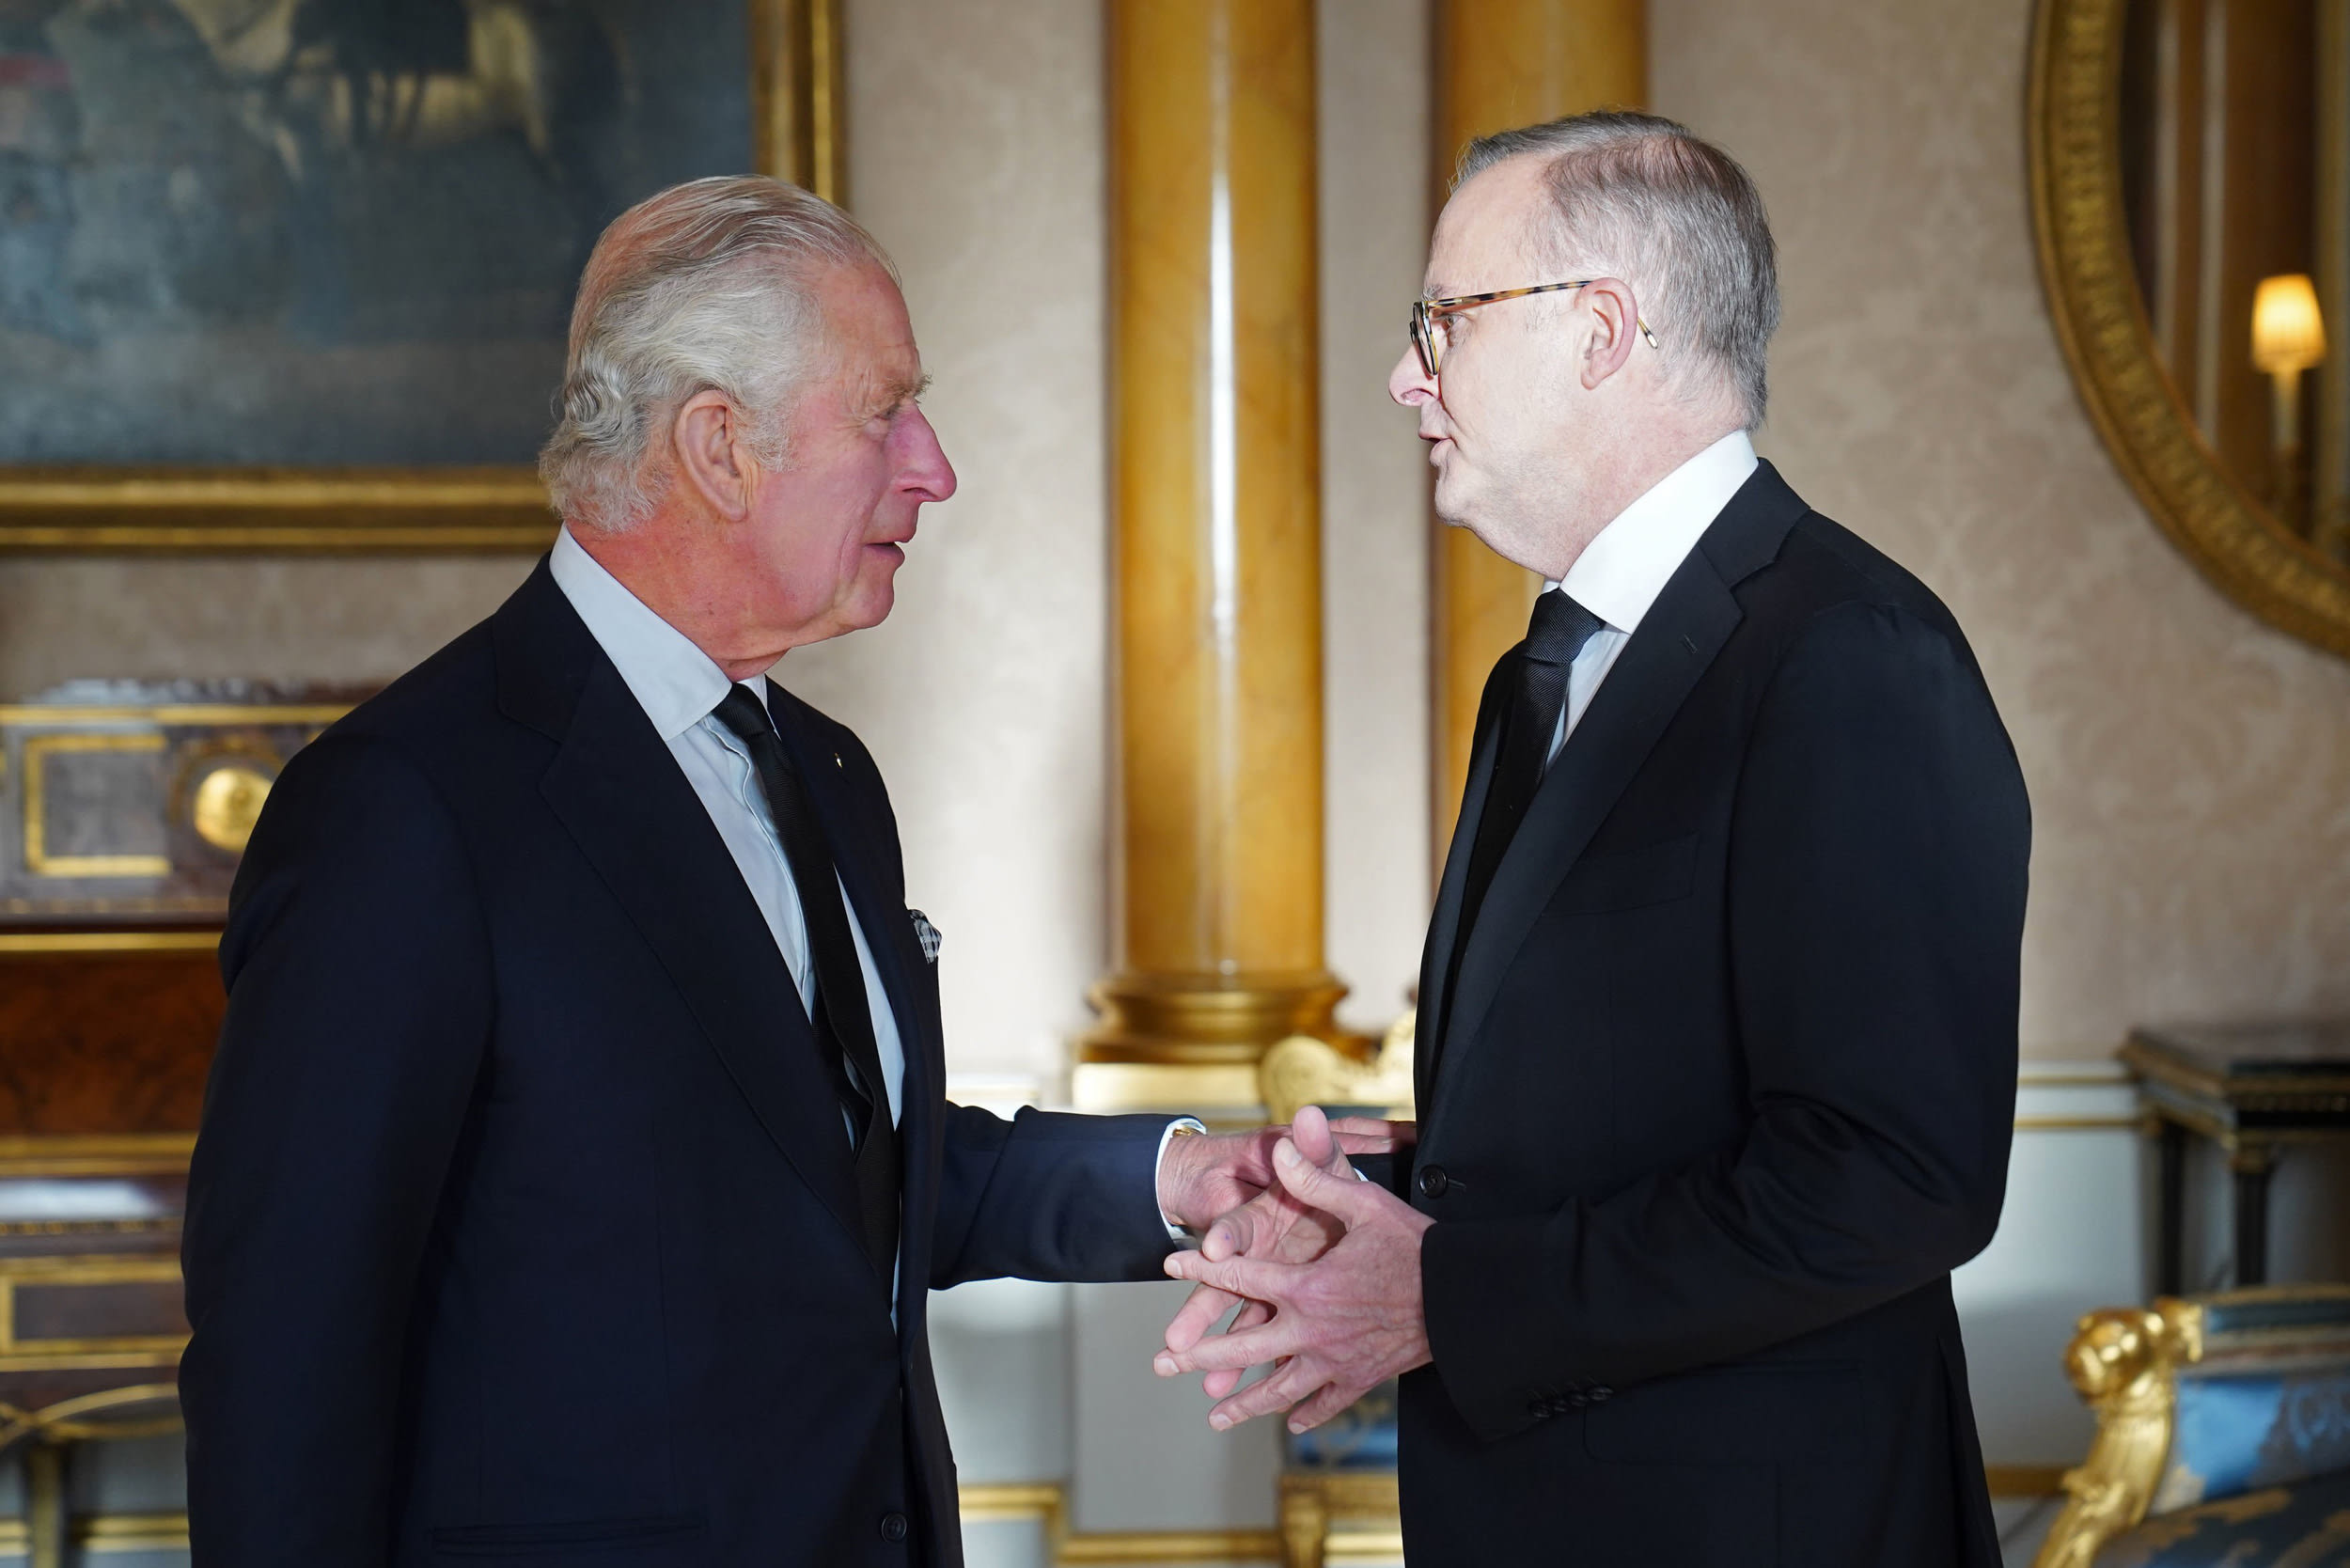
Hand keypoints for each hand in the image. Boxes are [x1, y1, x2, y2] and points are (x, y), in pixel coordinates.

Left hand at [1154, 1125, 1434, 1434]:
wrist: (1463, 1299)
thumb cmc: (1415, 1245)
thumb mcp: (1364, 1202)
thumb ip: (1317, 1176)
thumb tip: (1285, 1140)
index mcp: (1306, 1285)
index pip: (1240, 1275)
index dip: (1200, 1265)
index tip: (1169, 1262)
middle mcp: (1312, 1330)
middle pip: (1244, 1348)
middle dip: (1200, 1355)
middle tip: (1164, 1362)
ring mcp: (1335, 1361)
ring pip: (1278, 1388)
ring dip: (1244, 1403)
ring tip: (1214, 1415)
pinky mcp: (1361, 1378)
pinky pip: (1326, 1401)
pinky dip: (1305, 1412)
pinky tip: (1290, 1419)